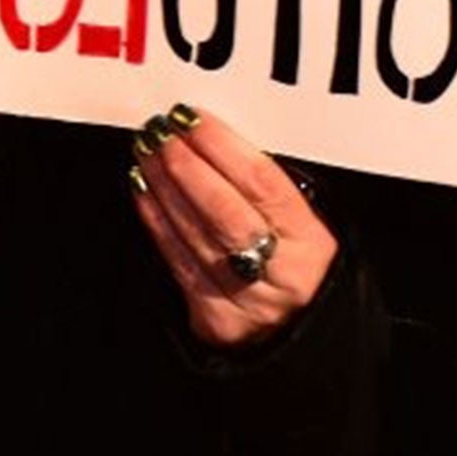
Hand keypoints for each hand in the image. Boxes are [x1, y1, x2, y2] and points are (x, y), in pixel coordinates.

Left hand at [128, 104, 337, 348]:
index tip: (193, 118)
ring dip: (165, 186)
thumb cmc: (298, 266)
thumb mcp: (304, 225)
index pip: (262, 183)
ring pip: (195, 234)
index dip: (222, 146)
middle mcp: (281, 274)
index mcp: (310, 242)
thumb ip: (269, 190)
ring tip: (147, 152)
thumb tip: (214, 141)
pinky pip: (177, 260)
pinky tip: (146, 191)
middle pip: (224, 209)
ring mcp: (245, 301)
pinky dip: (157, 220)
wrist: (300, 337)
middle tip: (161, 132)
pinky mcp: (213, 319)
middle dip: (186, 164)